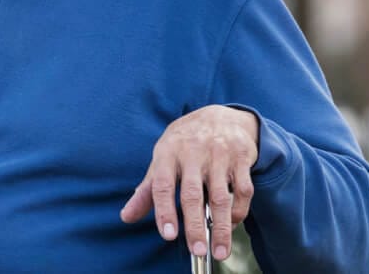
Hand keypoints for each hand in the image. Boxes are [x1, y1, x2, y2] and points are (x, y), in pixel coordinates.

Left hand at [120, 105, 259, 262]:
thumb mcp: (161, 159)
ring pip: (220, 197)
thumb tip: (126, 217)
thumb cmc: (184, 143)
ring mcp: (219, 155)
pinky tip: (232, 224)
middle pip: (192, 194)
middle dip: (194, 226)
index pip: (162, 184)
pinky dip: (238, 212)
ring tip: (219, 251)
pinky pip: (242, 191)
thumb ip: (146, 190)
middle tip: (197, 251)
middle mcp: (193, 152)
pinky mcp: (241, 158)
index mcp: (168, 152)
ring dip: (221, 228)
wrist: (219, 116)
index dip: (164, 210)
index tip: (168, 235)